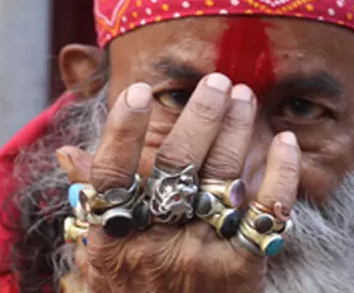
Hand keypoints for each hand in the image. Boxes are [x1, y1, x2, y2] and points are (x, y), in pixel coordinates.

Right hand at [58, 73, 300, 292]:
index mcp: (114, 238)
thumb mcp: (101, 255)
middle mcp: (157, 242)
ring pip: (223, 177)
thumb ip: (91, 203)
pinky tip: (285, 142)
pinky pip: (268, 212)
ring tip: (243, 96)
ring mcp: (203, 253)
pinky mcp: (242, 266)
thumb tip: (68, 151)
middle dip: (199, 118)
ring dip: (236, 130)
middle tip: (215, 81)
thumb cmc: (132, 292)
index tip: (138, 91)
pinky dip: (282, 174)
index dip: (122, 131)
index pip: (112, 176)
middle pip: (178, 167)